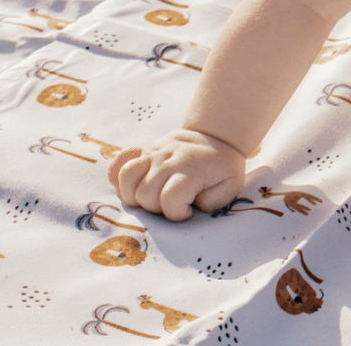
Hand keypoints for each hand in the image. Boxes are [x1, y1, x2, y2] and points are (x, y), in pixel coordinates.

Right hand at [108, 129, 244, 221]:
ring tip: (155, 197)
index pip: (170, 199)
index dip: (177, 213)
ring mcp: (155, 152)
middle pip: (145, 194)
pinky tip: (134, 185)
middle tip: (173, 203)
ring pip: (128, 179)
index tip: (188, 211)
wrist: (217, 138)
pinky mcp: (145, 150)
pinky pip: (120, 163)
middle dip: (157, 207)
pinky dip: (119, 177)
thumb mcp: (231, 185)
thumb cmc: (222, 168)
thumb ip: (214, 201)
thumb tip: (192, 205)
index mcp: (191, 169)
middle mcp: (169, 159)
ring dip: (137, 196)